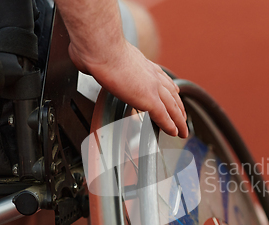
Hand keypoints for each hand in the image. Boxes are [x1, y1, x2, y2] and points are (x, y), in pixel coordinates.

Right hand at [69, 39, 187, 137]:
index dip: (171, 88)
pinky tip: (174, 132)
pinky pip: (164, 116)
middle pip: (172, 94)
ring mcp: (153, 87)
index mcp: (142, 64)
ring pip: (173, 107)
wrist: (101, 47)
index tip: (176, 93)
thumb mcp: (102, 54)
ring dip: (180, 120)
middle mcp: (151, 75)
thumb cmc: (97, 48)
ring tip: (183, 131)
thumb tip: (84, 61)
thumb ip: (99, 61)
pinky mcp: (149, 100)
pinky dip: (170, 125)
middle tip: (184, 118)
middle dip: (179, 107)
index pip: (162, 79)